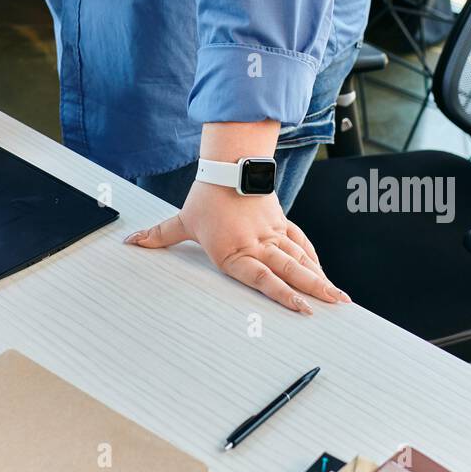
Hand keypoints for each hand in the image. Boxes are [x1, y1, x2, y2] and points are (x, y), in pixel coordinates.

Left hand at [125, 182, 350, 313]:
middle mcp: (257, 244)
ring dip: (320, 277)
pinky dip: (313, 258)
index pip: (261, 277)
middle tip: (335, 305)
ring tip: (339, 296)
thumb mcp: (182, 220)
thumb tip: (132, 243)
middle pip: (289, 269)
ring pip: (300, 258)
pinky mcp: (281, 223)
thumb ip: (159, 236)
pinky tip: (322, 272)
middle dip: (314, 289)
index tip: (302, 308)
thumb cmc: (206, 196)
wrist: (229, 164)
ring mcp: (272, 234)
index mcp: (234, 251)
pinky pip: (300, 243)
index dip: (282, 294)